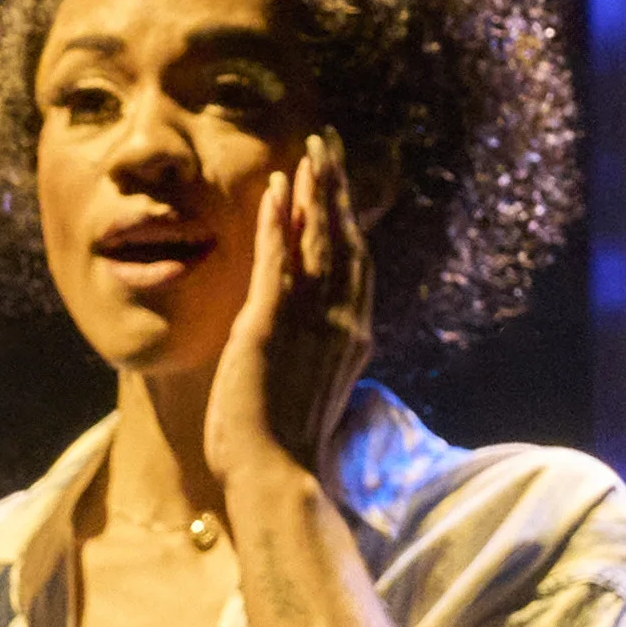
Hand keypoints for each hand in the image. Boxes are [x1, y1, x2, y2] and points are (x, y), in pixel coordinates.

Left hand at [192, 131, 378, 533]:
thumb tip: (324, 344)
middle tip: (329, 146)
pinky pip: (276, 261)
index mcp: (354, 338)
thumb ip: (323, 357)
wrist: (277, 480)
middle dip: (337, 189)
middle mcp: (341, 323)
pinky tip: (274, 189)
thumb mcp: (315, 392)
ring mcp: (308, 323)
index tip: (341, 187)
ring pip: (318, 241)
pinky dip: (276, 222)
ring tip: (309, 152)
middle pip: (345, 240)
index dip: (349, 221)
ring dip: (313, 192)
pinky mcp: (269, 328)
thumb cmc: (289, 451)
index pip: (356, 265)